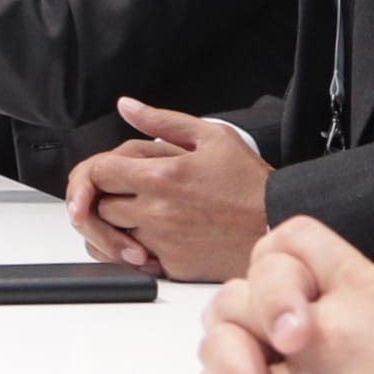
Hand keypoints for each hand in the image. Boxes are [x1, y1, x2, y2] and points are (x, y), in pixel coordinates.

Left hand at [64, 98, 270, 280]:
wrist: (278, 222)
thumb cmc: (250, 182)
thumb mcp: (212, 136)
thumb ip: (162, 121)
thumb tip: (127, 107)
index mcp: (162, 176)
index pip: (99, 172)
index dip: (94, 172)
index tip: (105, 174)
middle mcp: (157, 211)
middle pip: (99, 206)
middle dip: (102, 198)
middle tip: (118, 194)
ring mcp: (163, 242)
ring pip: (110, 236)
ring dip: (113, 225)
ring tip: (131, 214)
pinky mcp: (172, 267)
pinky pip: (130, 262)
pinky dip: (128, 252)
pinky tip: (143, 239)